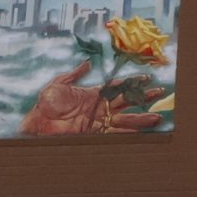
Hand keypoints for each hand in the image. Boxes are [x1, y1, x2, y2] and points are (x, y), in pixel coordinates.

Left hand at [20, 64, 169, 134]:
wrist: (37, 124)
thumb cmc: (45, 103)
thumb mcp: (58, 84)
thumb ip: (73, 74)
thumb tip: (87, 62)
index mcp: (93, 94)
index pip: (117, 87)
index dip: (132, 83)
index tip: (147, 78)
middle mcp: (99, 108)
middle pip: (126, 102)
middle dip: (143, 98)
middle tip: (159, 93)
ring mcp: (98, 121)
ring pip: (124, 118)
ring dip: (141, 118)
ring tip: (157, 117)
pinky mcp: (94, 133)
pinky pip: (115, 133)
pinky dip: (128, 133)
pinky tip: (140, 133)